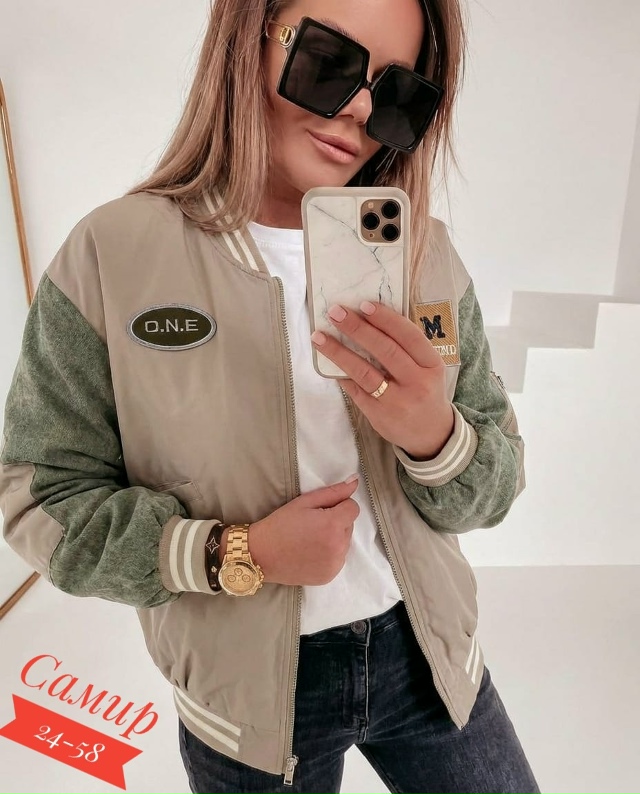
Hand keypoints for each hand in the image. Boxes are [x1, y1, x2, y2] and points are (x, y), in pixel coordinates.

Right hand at [247, 478, 360, 585]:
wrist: (260, 555)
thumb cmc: (280, 524)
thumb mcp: (304, 502)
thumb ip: (333, 492)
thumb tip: (355, 482)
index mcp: (333, 524)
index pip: (353, 508)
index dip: (338, 506)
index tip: (321, 510)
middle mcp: (338, 546)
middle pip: (349, 525)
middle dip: (336, 522)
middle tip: (312, 525)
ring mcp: (335, 564)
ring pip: (345, 542)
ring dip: (334, 538)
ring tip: (310, 539)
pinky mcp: (330, 575)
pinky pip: (338, 559)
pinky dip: (329, 554)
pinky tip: (310, 553)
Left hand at [311, 301, 454, 459]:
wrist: (431, 434)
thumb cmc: (425, 391)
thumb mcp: (427, 369)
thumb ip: (406, 349)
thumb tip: (367, 320)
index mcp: (432, 365)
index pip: (409, 336)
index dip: (386, 319)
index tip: (364, 304)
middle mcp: (417, 383)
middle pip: (385, 351)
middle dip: (357, 329)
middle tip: (335, 312)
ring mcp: (397, 401)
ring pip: (365, 372)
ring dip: (339, 352)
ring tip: (320, 337)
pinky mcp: (379, 415)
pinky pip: (356, 390)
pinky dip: (341, 374)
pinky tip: (327, 362)